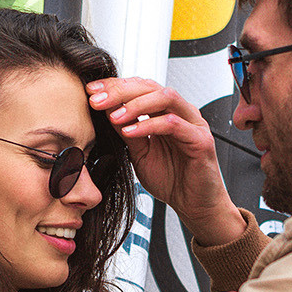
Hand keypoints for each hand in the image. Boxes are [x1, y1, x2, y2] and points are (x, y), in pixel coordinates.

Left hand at [86, 78, 246, 246]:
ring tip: (113, 116)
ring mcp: (193, 124)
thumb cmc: (171, 179)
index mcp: (166, 112)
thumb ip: (126, 131)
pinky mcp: (201, 140)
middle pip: (151, 86)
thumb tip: (105, 110)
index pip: (140, 87)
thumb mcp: (139, 152)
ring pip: (165, 97)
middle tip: (96, 99)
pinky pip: (173, 124)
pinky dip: (149, 125)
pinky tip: (130, 131)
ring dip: (135, 104)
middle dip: (120, 91)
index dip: (115, 86)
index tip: (91, 90)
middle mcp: (181, 112)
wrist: (193, 205)